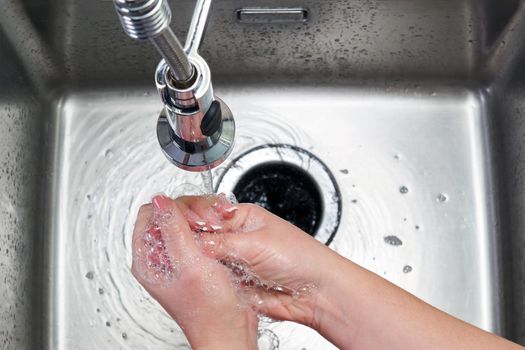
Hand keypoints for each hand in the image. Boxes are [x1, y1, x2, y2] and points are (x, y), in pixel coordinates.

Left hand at [131, 195, 257, 349]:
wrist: (230, 331)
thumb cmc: (209, 309)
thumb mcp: (189, 262)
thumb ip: (172, 228)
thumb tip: (159, 200)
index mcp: (148, 259)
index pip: (149, 214)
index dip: (171, 208)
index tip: (191, 216)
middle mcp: (160, 259)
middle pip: (168, 216)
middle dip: (190, 213)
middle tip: (207, 225)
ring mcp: (179, 261)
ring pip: (186, 224)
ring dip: (203, 222)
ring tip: (216, 232)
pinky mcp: (196, 264)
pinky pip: (199, 236)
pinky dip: (211, 232)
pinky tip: (221, 239)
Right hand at [173, 195, 345, 329]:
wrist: (317, 291)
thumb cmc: (300, 257)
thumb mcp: (254, 244)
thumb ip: (218, 243)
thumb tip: (189, 239)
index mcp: (241, 216)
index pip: (203, 211)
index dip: (188, 217)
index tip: (178, 226)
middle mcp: (234, 236)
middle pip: (199, 235)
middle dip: (188, 240)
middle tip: (180, 246)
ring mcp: (233, 259)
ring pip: (202, 258)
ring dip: (196, 261)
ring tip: (188, 263)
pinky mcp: (234, 282)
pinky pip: (211, 279)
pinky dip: (205, 280)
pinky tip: (199, 278)